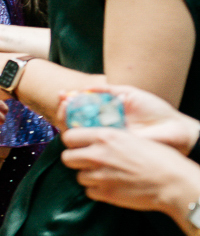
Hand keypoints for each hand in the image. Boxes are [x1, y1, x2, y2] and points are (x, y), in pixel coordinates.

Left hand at [60, 125, 199, 214]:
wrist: (173, 182)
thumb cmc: (159, 159)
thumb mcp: (132, 138)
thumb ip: (109, 138)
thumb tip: (92, 139)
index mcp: (105, 137)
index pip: (68, 136)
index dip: (73, 142)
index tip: (78, 145)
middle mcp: (97, 155)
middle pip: (67, 157)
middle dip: (76, 160)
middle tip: (89, 162)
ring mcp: (99, 175)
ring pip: (78, 176)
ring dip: (88, 176)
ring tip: (106, 176)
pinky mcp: (104, 193)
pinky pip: (89, 191)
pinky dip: (97, 190)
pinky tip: (111, 186)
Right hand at [61, 81, 199, 152]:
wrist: (173, 127)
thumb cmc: (155, 110)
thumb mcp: (130, 93)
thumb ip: (109, 90)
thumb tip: (86, 88)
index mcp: (106, 113)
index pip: (81, 108)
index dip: (69, 102)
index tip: (63, 94)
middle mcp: (103, 126)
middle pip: (74, 120)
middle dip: (65, 109)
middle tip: (62, 100)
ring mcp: (106, 137)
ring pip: (78, 132)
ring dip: (67, 120)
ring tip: (65, 107)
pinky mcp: (111, 148)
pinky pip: (90, 143)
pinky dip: (80, 134)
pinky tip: (76, 124)